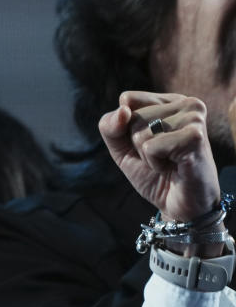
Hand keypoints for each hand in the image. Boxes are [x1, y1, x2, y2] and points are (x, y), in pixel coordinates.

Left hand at [99, 91, 219, 222]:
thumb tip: (123, 111)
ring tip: (169, 161)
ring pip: (140, 131)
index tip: (148, 143)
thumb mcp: (121, 147)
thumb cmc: (153, 174)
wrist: (179, 206)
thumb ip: (110, 126)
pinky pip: (151, 147)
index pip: (127, 99)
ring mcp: (194, 118)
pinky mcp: (195, 136)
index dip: (125, 128)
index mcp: (170, 101)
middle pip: (132, 116)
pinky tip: (175, 167)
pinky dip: (155, 163)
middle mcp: (186, 103)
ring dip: (147, 155)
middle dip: (137, 144)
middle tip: (162, 157)